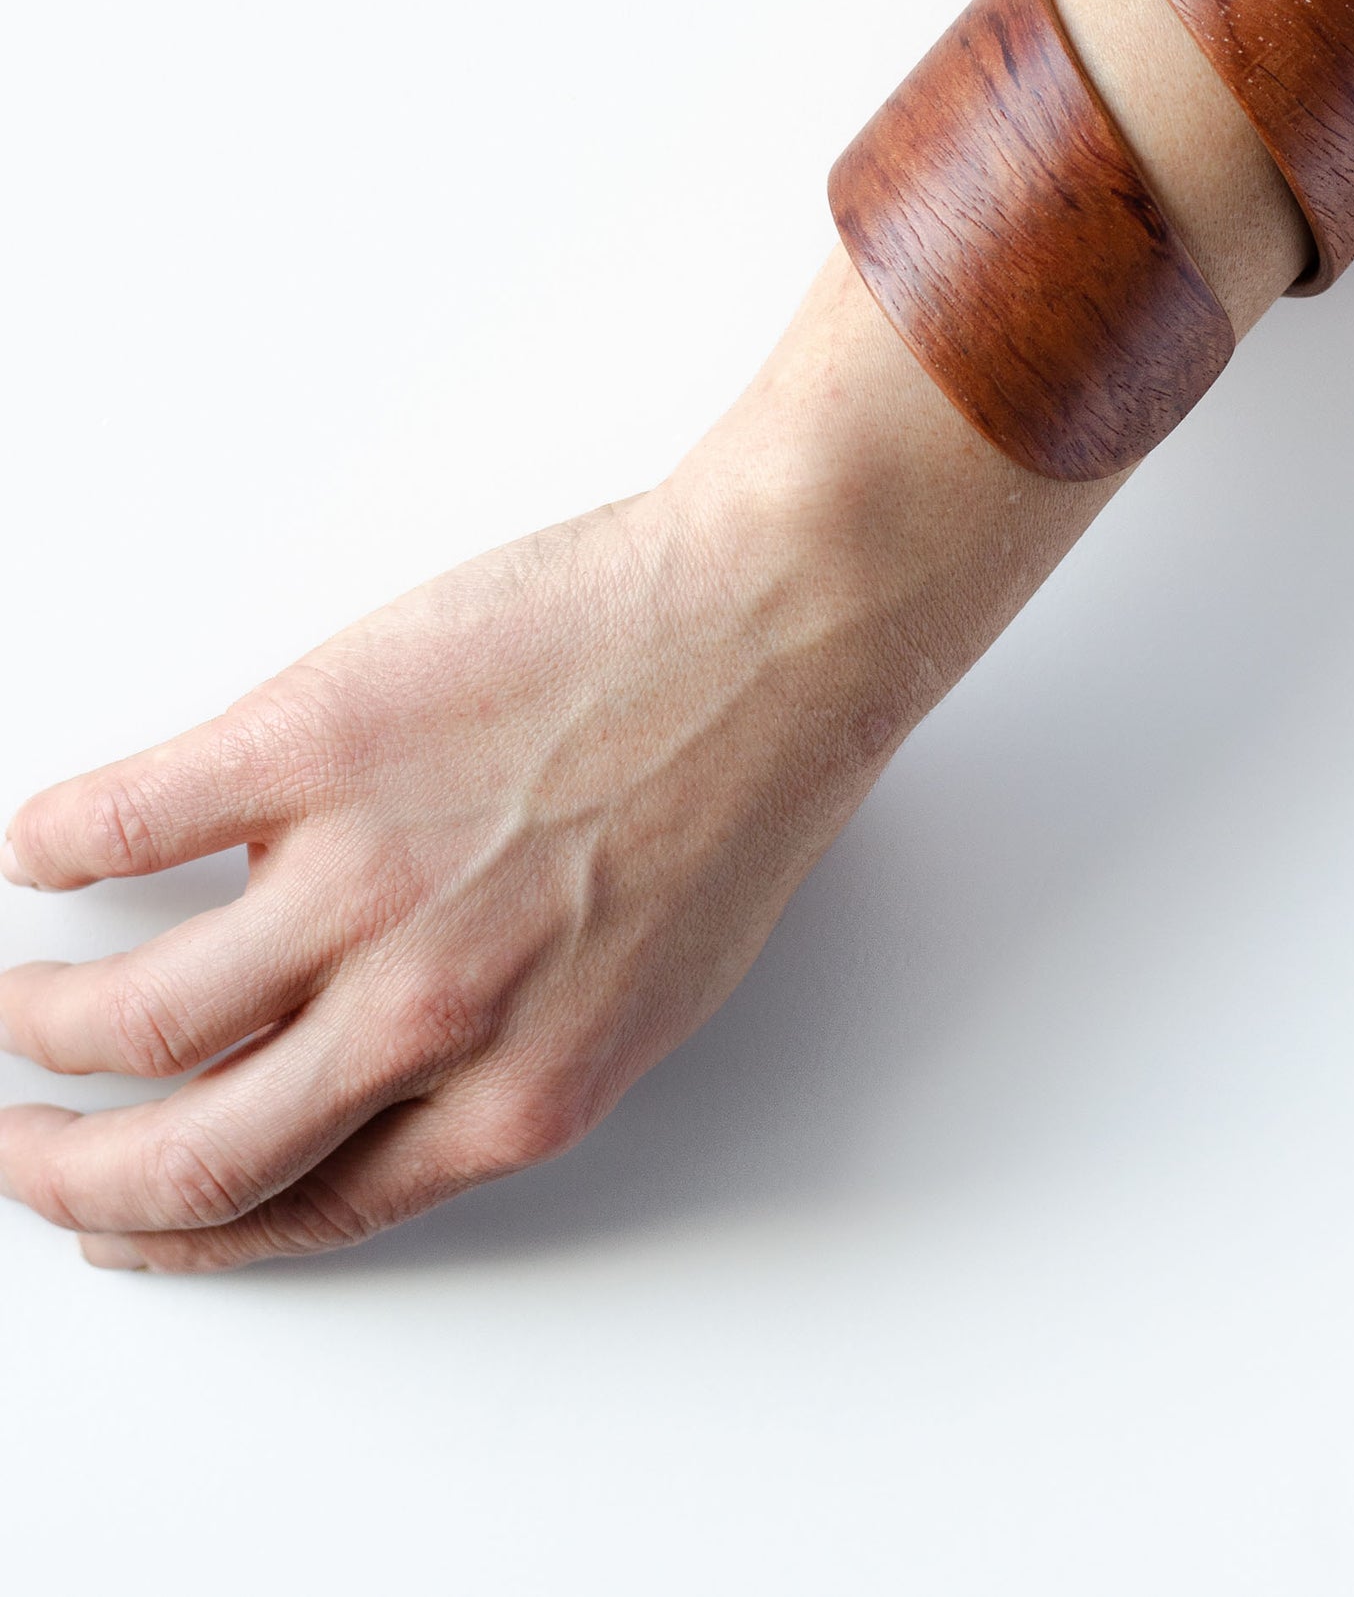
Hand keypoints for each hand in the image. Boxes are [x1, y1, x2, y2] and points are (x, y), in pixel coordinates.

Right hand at [0, 469, 884, 1271]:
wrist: (779, 619)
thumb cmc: (742, 782)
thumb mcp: (647, 984)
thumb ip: (508, 1053)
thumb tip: (371, 1073)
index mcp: (518, 1087)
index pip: (296, 1212)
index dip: (179, 1234)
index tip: (115, 1223)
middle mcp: (431, 1013)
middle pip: (186, 1152)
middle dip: (69, 1173)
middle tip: (18, 1144)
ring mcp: (366, 878)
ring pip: (133, 1014)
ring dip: (40, 1024)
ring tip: (19, 999)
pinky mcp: (318, 742)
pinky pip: (126, 822)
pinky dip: (58, 843)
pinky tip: (46, 847)